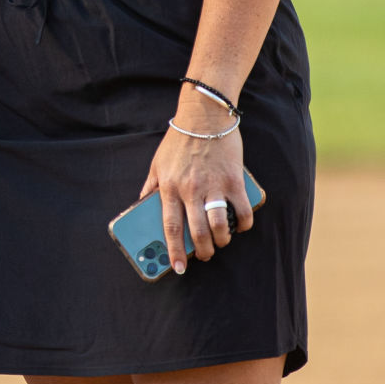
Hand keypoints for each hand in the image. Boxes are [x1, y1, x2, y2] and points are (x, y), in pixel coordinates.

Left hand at [138, 101, 252, 273]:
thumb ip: (151, 185)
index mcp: (169, 187)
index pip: (170, 226)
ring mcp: (213, 187)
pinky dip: (243, 224)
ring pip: (219, 227)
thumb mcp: (157, 162)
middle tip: (204, 256)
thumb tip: (142, 204)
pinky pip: (242, 212)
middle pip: (197, 232)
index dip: (174, 250)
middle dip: (202, 251)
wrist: (204, 116)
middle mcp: (190, 190)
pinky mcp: (233, 181)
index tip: (178, 267)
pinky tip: (240, 225)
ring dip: (221, 241)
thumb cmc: (179, 140)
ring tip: (221, 242)